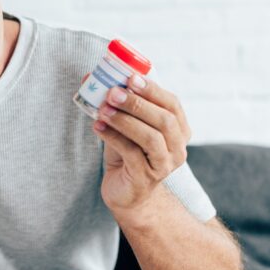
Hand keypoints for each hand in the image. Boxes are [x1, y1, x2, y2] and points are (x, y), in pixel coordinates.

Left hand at [88, 74, 191, 212]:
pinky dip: (113, 137)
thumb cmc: (127, 154)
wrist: (125, 192)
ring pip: (150, 138)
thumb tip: (91, 78)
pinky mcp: (145, 178)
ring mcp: (164, 165)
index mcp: (178, 130)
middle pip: (164, 120)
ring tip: (103, 110)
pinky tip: (98, 127)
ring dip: (124, 120)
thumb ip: (117, 105)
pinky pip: (131, 153)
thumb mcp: (126, 127)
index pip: (172, 104)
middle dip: (137, 103)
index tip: (131, 77)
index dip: (153, 89)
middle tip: (112, 92)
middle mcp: (177, 148)